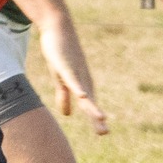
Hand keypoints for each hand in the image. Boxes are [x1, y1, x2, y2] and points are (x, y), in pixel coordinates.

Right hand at [38, 16, 108, 134]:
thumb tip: (67, 115)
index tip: (103, 132)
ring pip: (84, 93)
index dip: (96, 119)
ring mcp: (75, 73)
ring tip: (100, 118)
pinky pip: (72, 79)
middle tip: (104, 132)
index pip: (90, 106)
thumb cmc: (60, 54)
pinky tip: (83, 96)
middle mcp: (82, 81)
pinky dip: (77, 88)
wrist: (58, 29)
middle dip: (96, 117)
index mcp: (82, 86)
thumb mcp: (61, 78)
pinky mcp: (66, 65)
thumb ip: (64, 96)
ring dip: (92, 106)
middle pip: (90, 103)